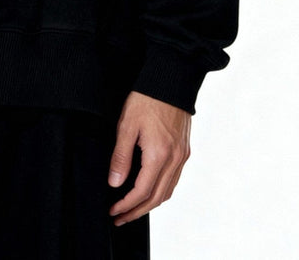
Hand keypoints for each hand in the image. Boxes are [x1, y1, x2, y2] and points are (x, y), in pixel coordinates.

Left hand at [107, 90, 190, 225]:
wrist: (171, 80)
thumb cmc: (147, 99)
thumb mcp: (127, 125)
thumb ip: (121, 157)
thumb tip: (115, 183)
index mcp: (159, 155)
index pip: (142, 192)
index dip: (126, 205)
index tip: (113, 211)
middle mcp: (175, 159)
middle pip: (157, 198)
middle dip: (137, 211)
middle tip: (120, 217)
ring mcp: (182, 156)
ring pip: (168, 191)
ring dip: (150, 204)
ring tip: (132, 208)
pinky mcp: (185, 150)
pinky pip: (174, 179)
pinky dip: (161, 190)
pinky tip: (149, 189)